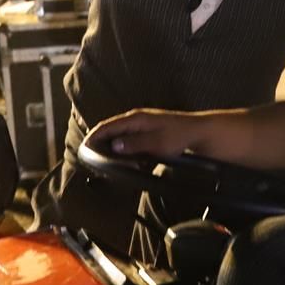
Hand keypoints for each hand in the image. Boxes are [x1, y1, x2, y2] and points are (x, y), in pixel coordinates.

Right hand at [85, 109, 220, 160]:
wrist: (200, 133)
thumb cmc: (180, 136)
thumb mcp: (157, 143)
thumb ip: (135, 144)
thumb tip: (114, 146)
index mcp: (136, 119)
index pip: (107, 126)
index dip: (94, 137)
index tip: (84, 148)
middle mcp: (137, 121)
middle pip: (112, 133)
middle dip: (103, 146)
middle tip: (96, 161)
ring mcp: (143, 127)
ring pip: (122, 140)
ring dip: (117, 152)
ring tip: (112, 165)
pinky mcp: (150, 135)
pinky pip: (133, 144)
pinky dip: (129, 154)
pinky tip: (132, 165)